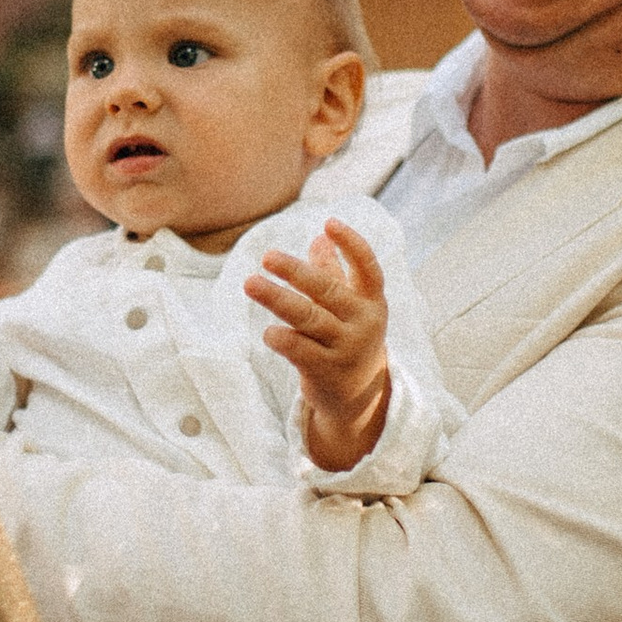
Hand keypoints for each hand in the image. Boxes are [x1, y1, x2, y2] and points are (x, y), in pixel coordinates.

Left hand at [245, 219, 391, 475]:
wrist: (358, 398)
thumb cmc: (348, 339)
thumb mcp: (350, 307)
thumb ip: (335, 273)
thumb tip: (319, 237)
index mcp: (371, 301)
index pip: (367, 267)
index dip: (352, 244)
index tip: (329, 223)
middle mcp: (363, 323)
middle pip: (327, 291)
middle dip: (296, 272)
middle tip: (267, 256)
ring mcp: (346, 348)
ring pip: (309, 318)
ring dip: (278, 299)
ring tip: (250, 283)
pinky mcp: (326, 371)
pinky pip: (300, 350)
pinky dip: (282, 339)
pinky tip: (268, 332)